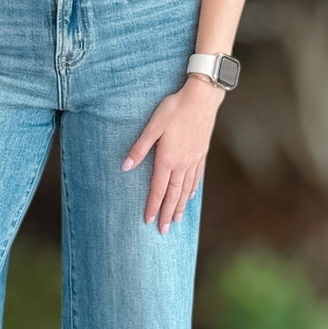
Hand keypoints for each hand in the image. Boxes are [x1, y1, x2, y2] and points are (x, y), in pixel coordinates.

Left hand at [121, 75, 224, 232]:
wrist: (202, 98)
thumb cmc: (174, 109)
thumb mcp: (153, 125)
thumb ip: (140, 147)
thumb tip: (125, 166)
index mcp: (168, 158)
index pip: (158, 189)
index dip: (153, 206)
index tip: (148, 220)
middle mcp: (182, 163)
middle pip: (174, 194)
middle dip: (168, 213)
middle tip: (164, 230)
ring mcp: (194, 160)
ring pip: (186, 189)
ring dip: (180, 206)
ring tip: (178, 219)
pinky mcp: (202, 153)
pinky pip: (197, 178)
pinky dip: (192, 190)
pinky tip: (191, 196)